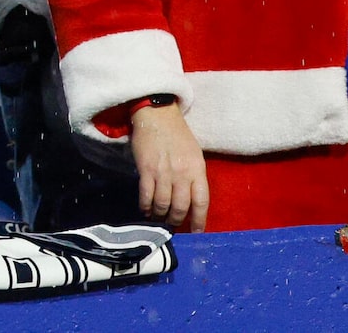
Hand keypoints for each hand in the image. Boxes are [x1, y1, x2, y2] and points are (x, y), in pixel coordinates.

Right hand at [130, 103, 207, 233]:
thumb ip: (194, 175)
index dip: (199, 220)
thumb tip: (190, 198)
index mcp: (197, 170)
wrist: (157, 115)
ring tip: (158, 218)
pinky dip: (145, 206)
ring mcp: (163, 172)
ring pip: (163, 203)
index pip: (202, 201)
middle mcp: (182, 174)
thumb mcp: (194, 154)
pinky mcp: (146, 169)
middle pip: (181, 206)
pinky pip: (146, 195)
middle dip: (176, 220)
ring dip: (160, 215)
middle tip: (172, 224)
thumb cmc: (178, 134)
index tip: (197, 231)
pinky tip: (145, 210)